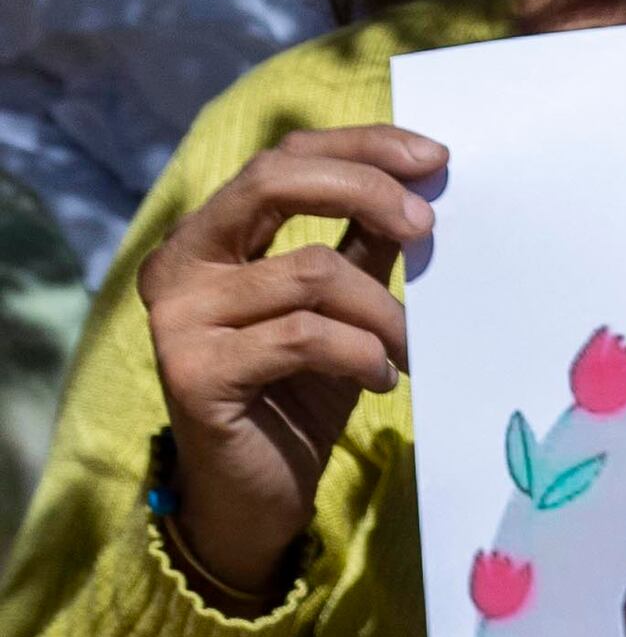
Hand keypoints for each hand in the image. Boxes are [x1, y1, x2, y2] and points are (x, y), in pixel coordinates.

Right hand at [137, 128, 441, 602]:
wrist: (259, 490)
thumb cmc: (304, 387)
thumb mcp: (345, 303)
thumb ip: (368, 241)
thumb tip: (426, 180)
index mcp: (211, 234)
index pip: (283, 157)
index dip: (361, 146)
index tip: (436, 158)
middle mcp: (179, 263)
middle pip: (273, 181)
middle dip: (366, 190)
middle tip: (429, 228)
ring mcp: (178, 316)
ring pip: (311, 273)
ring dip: (384, 311)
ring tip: (407, 347)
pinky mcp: (193, 371)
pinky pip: (304, 336)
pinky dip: (361, 354)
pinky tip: (380, 379)